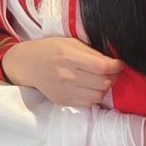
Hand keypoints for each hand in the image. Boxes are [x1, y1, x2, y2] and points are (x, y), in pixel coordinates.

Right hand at [2, 37, 122, 105]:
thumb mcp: (70, 42)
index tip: (119, 63)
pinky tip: (89, 86)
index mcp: (68, 57)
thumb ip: (91, 52)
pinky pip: (88, 103)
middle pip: (103, 82)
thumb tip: (112, 62)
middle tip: (111, 70)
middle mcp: (66, 76)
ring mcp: (64, 91)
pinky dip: (93, 95)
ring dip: (104, 87)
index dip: (116, 66)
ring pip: (98, 95)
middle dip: (113, 76)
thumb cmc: (50, 49)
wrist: (27, 64)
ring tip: (100, 79)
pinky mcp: (63, 101)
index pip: (101, 67)